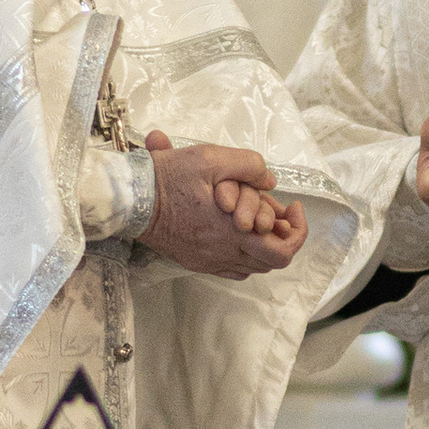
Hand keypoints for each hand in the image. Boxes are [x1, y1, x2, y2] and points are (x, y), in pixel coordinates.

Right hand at [142, 129, 305, 278]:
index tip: (292, 208)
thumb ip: (248, 165)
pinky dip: (244, 256)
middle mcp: (224, 253)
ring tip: (260, 220)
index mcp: (233, 233)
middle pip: (272, 261)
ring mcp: (210, 261)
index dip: (298, 232)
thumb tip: (269, 180)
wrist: (130, 200)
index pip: (283, 251)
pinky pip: (232, 270)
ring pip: (254, 266)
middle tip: (280, 214)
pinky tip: (239, 234)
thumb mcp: (210, 158)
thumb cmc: (167, 178)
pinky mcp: (196, 262)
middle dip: (284, 238)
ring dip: (265, 246)